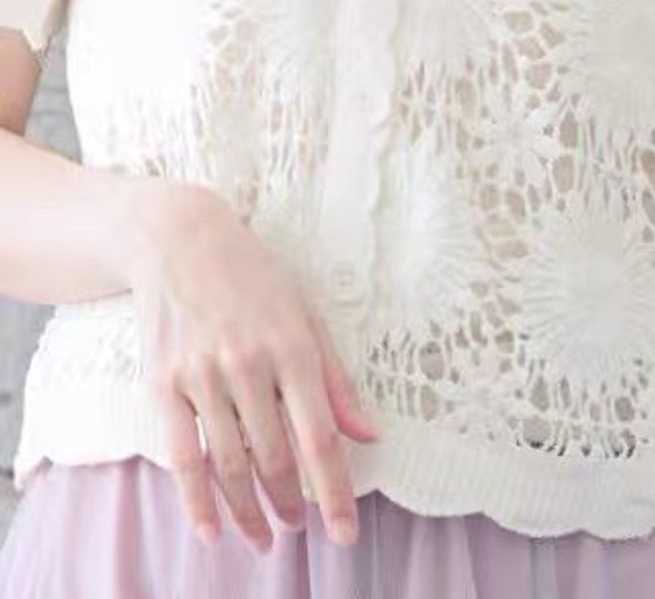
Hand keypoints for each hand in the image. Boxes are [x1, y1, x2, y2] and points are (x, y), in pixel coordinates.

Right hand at [127, 180, 379, 552]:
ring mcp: (202, 375)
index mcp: (294, 347)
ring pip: (230, 465)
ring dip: (249, 511)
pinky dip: (196, 501)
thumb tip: (369, 435)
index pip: (320, 438)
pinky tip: (212, 530)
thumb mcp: (307, 314)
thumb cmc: (255, 276)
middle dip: (292, 503)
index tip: (346, 534)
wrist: (180, 239)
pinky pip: (181, 456)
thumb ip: (337, 380)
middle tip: (302, 528)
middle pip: (275, 458)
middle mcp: (249, 364)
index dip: (336, 493)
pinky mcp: (162, 383)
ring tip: (265, 537)